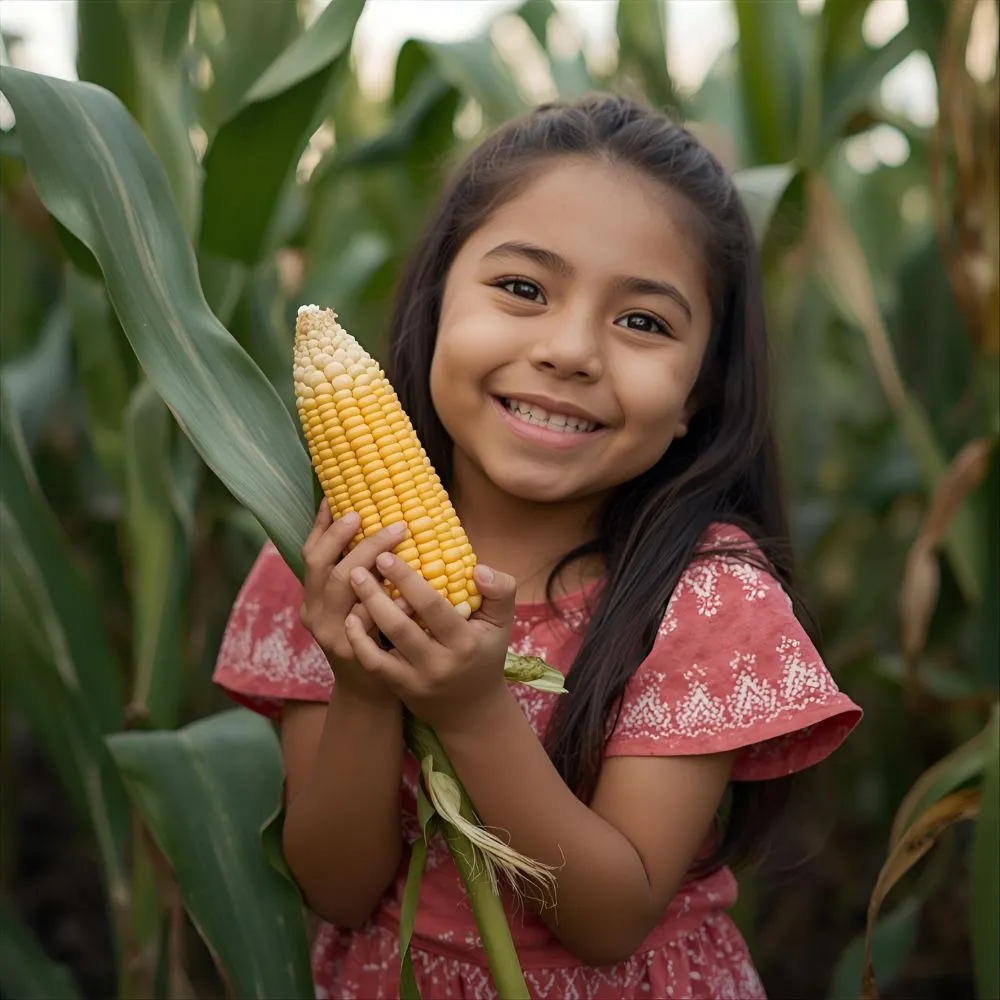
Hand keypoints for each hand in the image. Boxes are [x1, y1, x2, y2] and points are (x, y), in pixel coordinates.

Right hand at [299, 500, 412, 704]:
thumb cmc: (371, 637)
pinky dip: (389, 598)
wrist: (371, 693)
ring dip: (370, 555)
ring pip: (344, 585)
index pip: (309, 554)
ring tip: (398, 534)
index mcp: (312, 598)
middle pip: (324, 565)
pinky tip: (408, 584)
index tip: (335, 498)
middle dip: (346, 535)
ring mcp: (333, 634)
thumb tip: (376, 523)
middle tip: (373, 513)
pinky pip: (370, 618)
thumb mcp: (354, 604)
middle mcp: (315, 613)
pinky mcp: (355, 652)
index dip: (320, 526)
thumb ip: (359, 573)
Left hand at [343, 552, 516, 733]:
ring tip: (350, 586)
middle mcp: (439, 664)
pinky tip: (350, 618)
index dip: (406, 580)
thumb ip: (500, 590)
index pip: (432, 607)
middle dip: (374, 596)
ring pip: (379, 650)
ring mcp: (416, 680)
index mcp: (464, 642)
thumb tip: (479, 569)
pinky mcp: (399, 689)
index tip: (386, 555)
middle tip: (358, 567)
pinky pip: (373, 665)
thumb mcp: (502, 622)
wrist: (472, 709)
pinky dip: (358, 641)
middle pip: (400, 627)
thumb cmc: (484, 652)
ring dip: (362, 616)